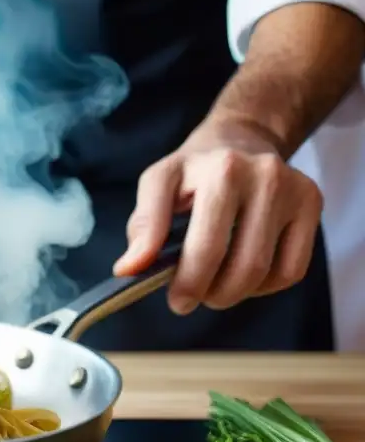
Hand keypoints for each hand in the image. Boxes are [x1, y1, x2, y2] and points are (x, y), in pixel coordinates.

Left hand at [113, 117, 323, 314]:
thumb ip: (142, 226)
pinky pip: (292, 269)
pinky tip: (243, 273)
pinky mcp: (312, 204)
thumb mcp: (158, 184)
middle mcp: (265, 177)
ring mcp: (295, 190)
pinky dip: (264, 285)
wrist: (239, 140)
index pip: (207, 247)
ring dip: (235, 293)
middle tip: (192, 298)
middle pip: (244, 266)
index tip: (177, 301)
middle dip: (212, 294)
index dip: (190, 283)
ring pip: (268, 272)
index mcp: (222, 171)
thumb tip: (128, 269)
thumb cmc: (192, 170)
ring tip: (213, 285)